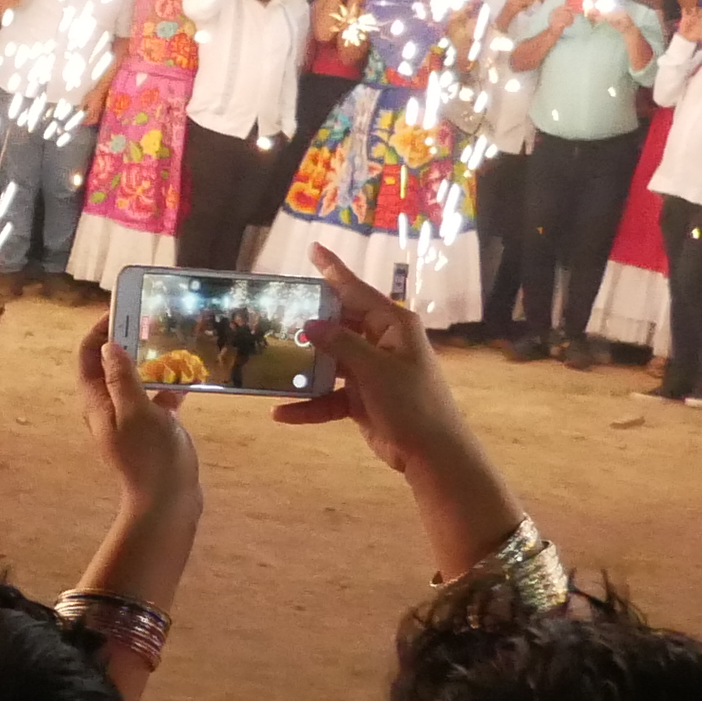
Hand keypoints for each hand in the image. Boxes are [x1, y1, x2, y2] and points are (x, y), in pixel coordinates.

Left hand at [76, 311, 198, 515]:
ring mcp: (132, 417)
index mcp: (96, 401)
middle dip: (129, 339)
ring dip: (153, 359)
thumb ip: (122, 379)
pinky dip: (172, 383)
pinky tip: (193, 373)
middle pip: (112, 363)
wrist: (168, 501)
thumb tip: (109, 346)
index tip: (122, 309)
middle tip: (154, 319)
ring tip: (174, 338)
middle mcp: (109, 406)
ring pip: (138, 378)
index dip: (100, 330)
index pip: (88, 356)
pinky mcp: (154, 427)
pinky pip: (159, 396)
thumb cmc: (149, 457)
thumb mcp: (135, 412)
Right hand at [271, 241, 455, 474]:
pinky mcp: (360, 398)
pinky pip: (327, 396)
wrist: (431, 452)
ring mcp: (370, 371)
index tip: (313, 248)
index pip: (357, 291)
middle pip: (338, 323)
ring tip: (270, 360)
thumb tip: (310, 323)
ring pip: (329, 360)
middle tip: (276, 310)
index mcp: (393, 325)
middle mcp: (381, 342)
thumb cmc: (411, 403)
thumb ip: (341, 344)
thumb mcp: (375, 370)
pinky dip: (308, 405)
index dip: (333, 270)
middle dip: (309, 321)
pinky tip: (281, 413)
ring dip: (303, 366)